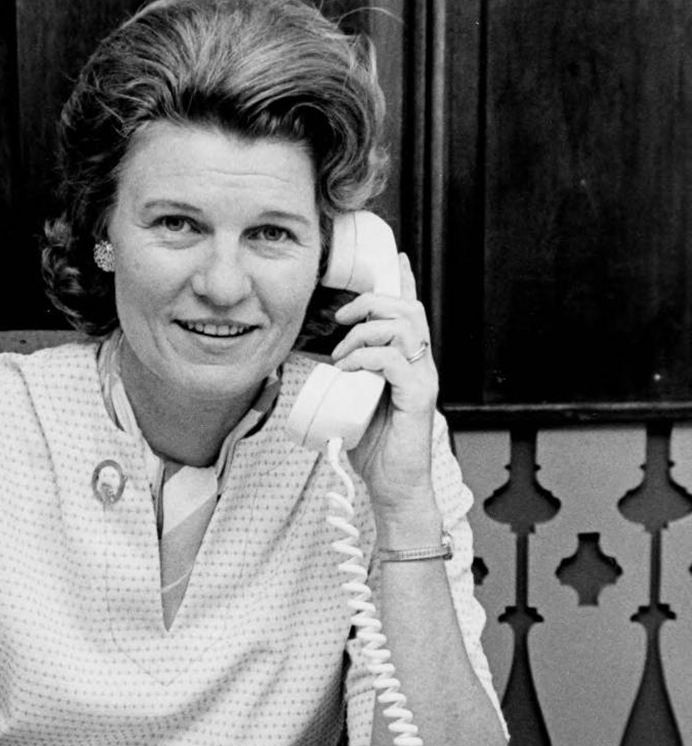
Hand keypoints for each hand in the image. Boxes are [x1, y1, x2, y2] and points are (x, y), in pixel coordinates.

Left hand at [327, 254, 438, 520]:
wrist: (393, 487)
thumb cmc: (376, 448)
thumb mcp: (355, 403)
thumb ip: (349, 380)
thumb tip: (324, 364)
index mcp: (408, 362)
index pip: (411, 313)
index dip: (404, 282)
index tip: (395, 259)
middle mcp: (421, 365)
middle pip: (408, 310)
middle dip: (372, 303)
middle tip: (341, 320)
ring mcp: (423, 380)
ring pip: (404, 328)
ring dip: (365, 333)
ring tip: (342, 356)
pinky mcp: (419, 398)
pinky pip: (395, 361)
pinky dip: (367, 359)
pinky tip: (349, 371)